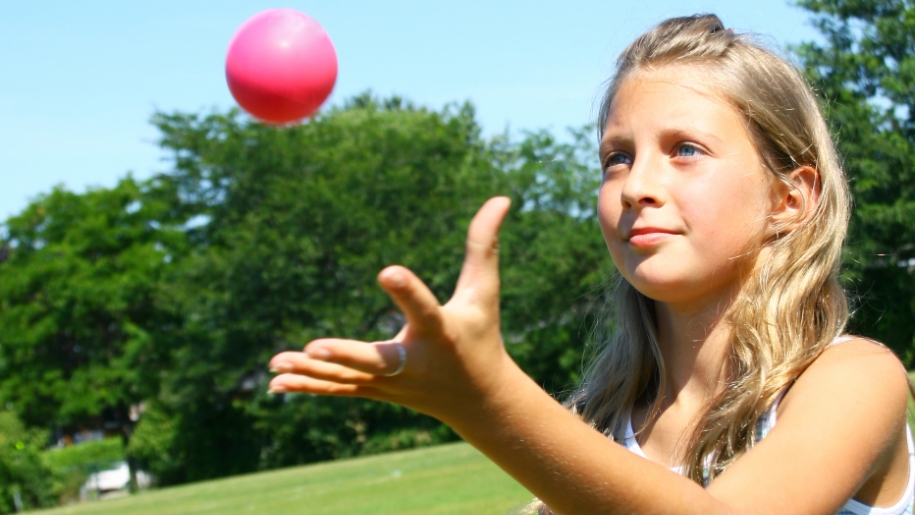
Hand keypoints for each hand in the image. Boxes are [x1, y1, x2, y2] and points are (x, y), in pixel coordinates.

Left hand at [267, 197, 516, 421]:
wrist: (479, 402)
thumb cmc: (481, 337)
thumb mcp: (484, 292)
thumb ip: (484, 246)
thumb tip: (502, 197)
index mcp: (440, 333)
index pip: (423, 309)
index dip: (407, 291)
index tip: (387, 270)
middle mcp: (414, 362)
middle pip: (377, 360)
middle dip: (346, 355)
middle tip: (315, 347)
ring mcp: (392, 384)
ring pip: (349, 379)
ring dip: (313, 373)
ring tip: (276, 362)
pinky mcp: (377, 392)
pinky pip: (339, 390)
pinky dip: (309, 387)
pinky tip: (275, 384)